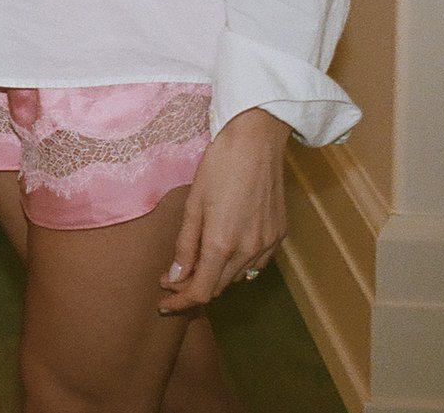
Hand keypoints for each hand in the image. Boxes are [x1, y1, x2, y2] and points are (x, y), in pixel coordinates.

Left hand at [160, 108, 289, 313]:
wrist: (257, 142)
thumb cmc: (219, 166)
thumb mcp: (193, 204)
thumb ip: (185, 245)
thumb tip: (176, 277)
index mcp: (222, 243)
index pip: (201, 291)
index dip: (181, 301)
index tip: (164, 301)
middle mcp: (248, 250)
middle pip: (219, 286)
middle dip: (195, 287)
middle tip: (173, 278)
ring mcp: (267, 244)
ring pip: (237, 276)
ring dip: (216, 276)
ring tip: (197, 263)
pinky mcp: (279, 234)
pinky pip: (256, 262)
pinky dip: (238, 264)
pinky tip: (225, 251)